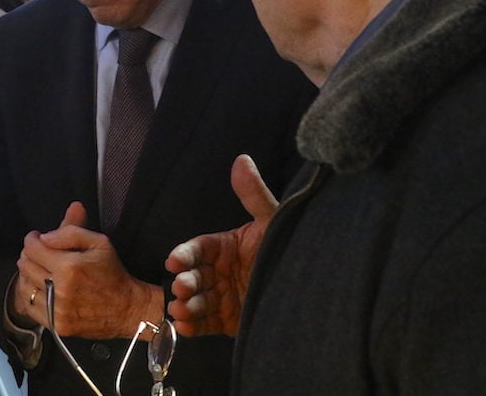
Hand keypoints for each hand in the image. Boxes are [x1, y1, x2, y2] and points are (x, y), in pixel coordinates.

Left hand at [10, 202, 161, 338]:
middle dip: (29, 255)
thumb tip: (45, 236)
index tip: (36, 238)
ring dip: (28, 275)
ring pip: (24, 287)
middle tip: (39, 253)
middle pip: (25, 266)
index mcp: (68, 267)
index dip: (32, 239)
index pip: (33, 248)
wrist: (127, 308)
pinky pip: (30, 308)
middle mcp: (59, 289)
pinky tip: (41, 289)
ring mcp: (57, 310)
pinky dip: (31, 296)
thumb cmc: (113, 274)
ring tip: (40, 270)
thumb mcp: (99, 243)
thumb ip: (70, 232)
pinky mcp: (57, 325)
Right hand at [164, 154, 276, 336]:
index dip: (184, 254)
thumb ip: (254, 194)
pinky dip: (193, 326)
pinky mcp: (228, 320)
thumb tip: (241, 160)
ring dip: (186, 305)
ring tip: (181, 309)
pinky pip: (206, 323)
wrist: (312, 291)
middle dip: (185, 282)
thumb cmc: (288, 249)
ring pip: (197, 301)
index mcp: (225, 247)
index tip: (174, 260)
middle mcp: (219, 271)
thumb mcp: (272, 220)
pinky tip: (186, 326)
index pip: (198, 249)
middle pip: (194, 276)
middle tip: (182, 286)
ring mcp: (222, 296)